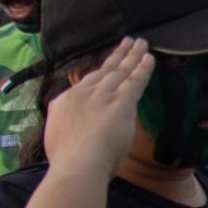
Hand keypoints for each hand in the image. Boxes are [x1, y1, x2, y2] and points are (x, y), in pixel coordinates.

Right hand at [44, 38, 153, 176]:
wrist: (77, 165)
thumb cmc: (69, 162)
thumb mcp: (58, 139)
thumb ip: (68, 128)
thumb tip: (75, 130)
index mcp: (63, 103)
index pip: (84, 85)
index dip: (97, 75)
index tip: (105, 67)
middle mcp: (81, 94)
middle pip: (103, 71)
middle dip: (117, 56)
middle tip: (126, 42)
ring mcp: (101, 96)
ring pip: (120, 71)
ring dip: (132, 55)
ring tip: (140, 43)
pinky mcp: (120, 102)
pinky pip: (134, 80)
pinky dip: (143, 68)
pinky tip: (149, 57)